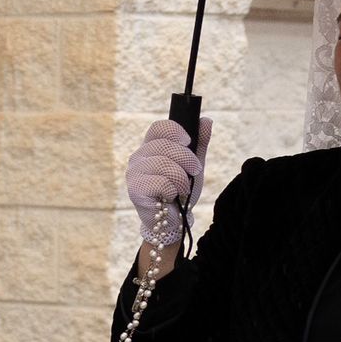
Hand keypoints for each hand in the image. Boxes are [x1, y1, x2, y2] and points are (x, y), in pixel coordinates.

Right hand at [124, 117, 211, 247]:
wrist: (175, 221)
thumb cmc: (181, 192)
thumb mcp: (194, 166)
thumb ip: (199, 144)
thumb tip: (206, 120)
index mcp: (150, 147)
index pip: (158, 128)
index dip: (175, 130)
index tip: (188, 142)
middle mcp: (138, 157)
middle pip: (164, 146)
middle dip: (187, 159)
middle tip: (195, 171)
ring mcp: (134, 173)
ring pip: (163, 164)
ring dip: (182, 178)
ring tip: (184, 188)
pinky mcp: (135, 189)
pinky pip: (160, 182)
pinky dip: (173, 190)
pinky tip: (171, 197)